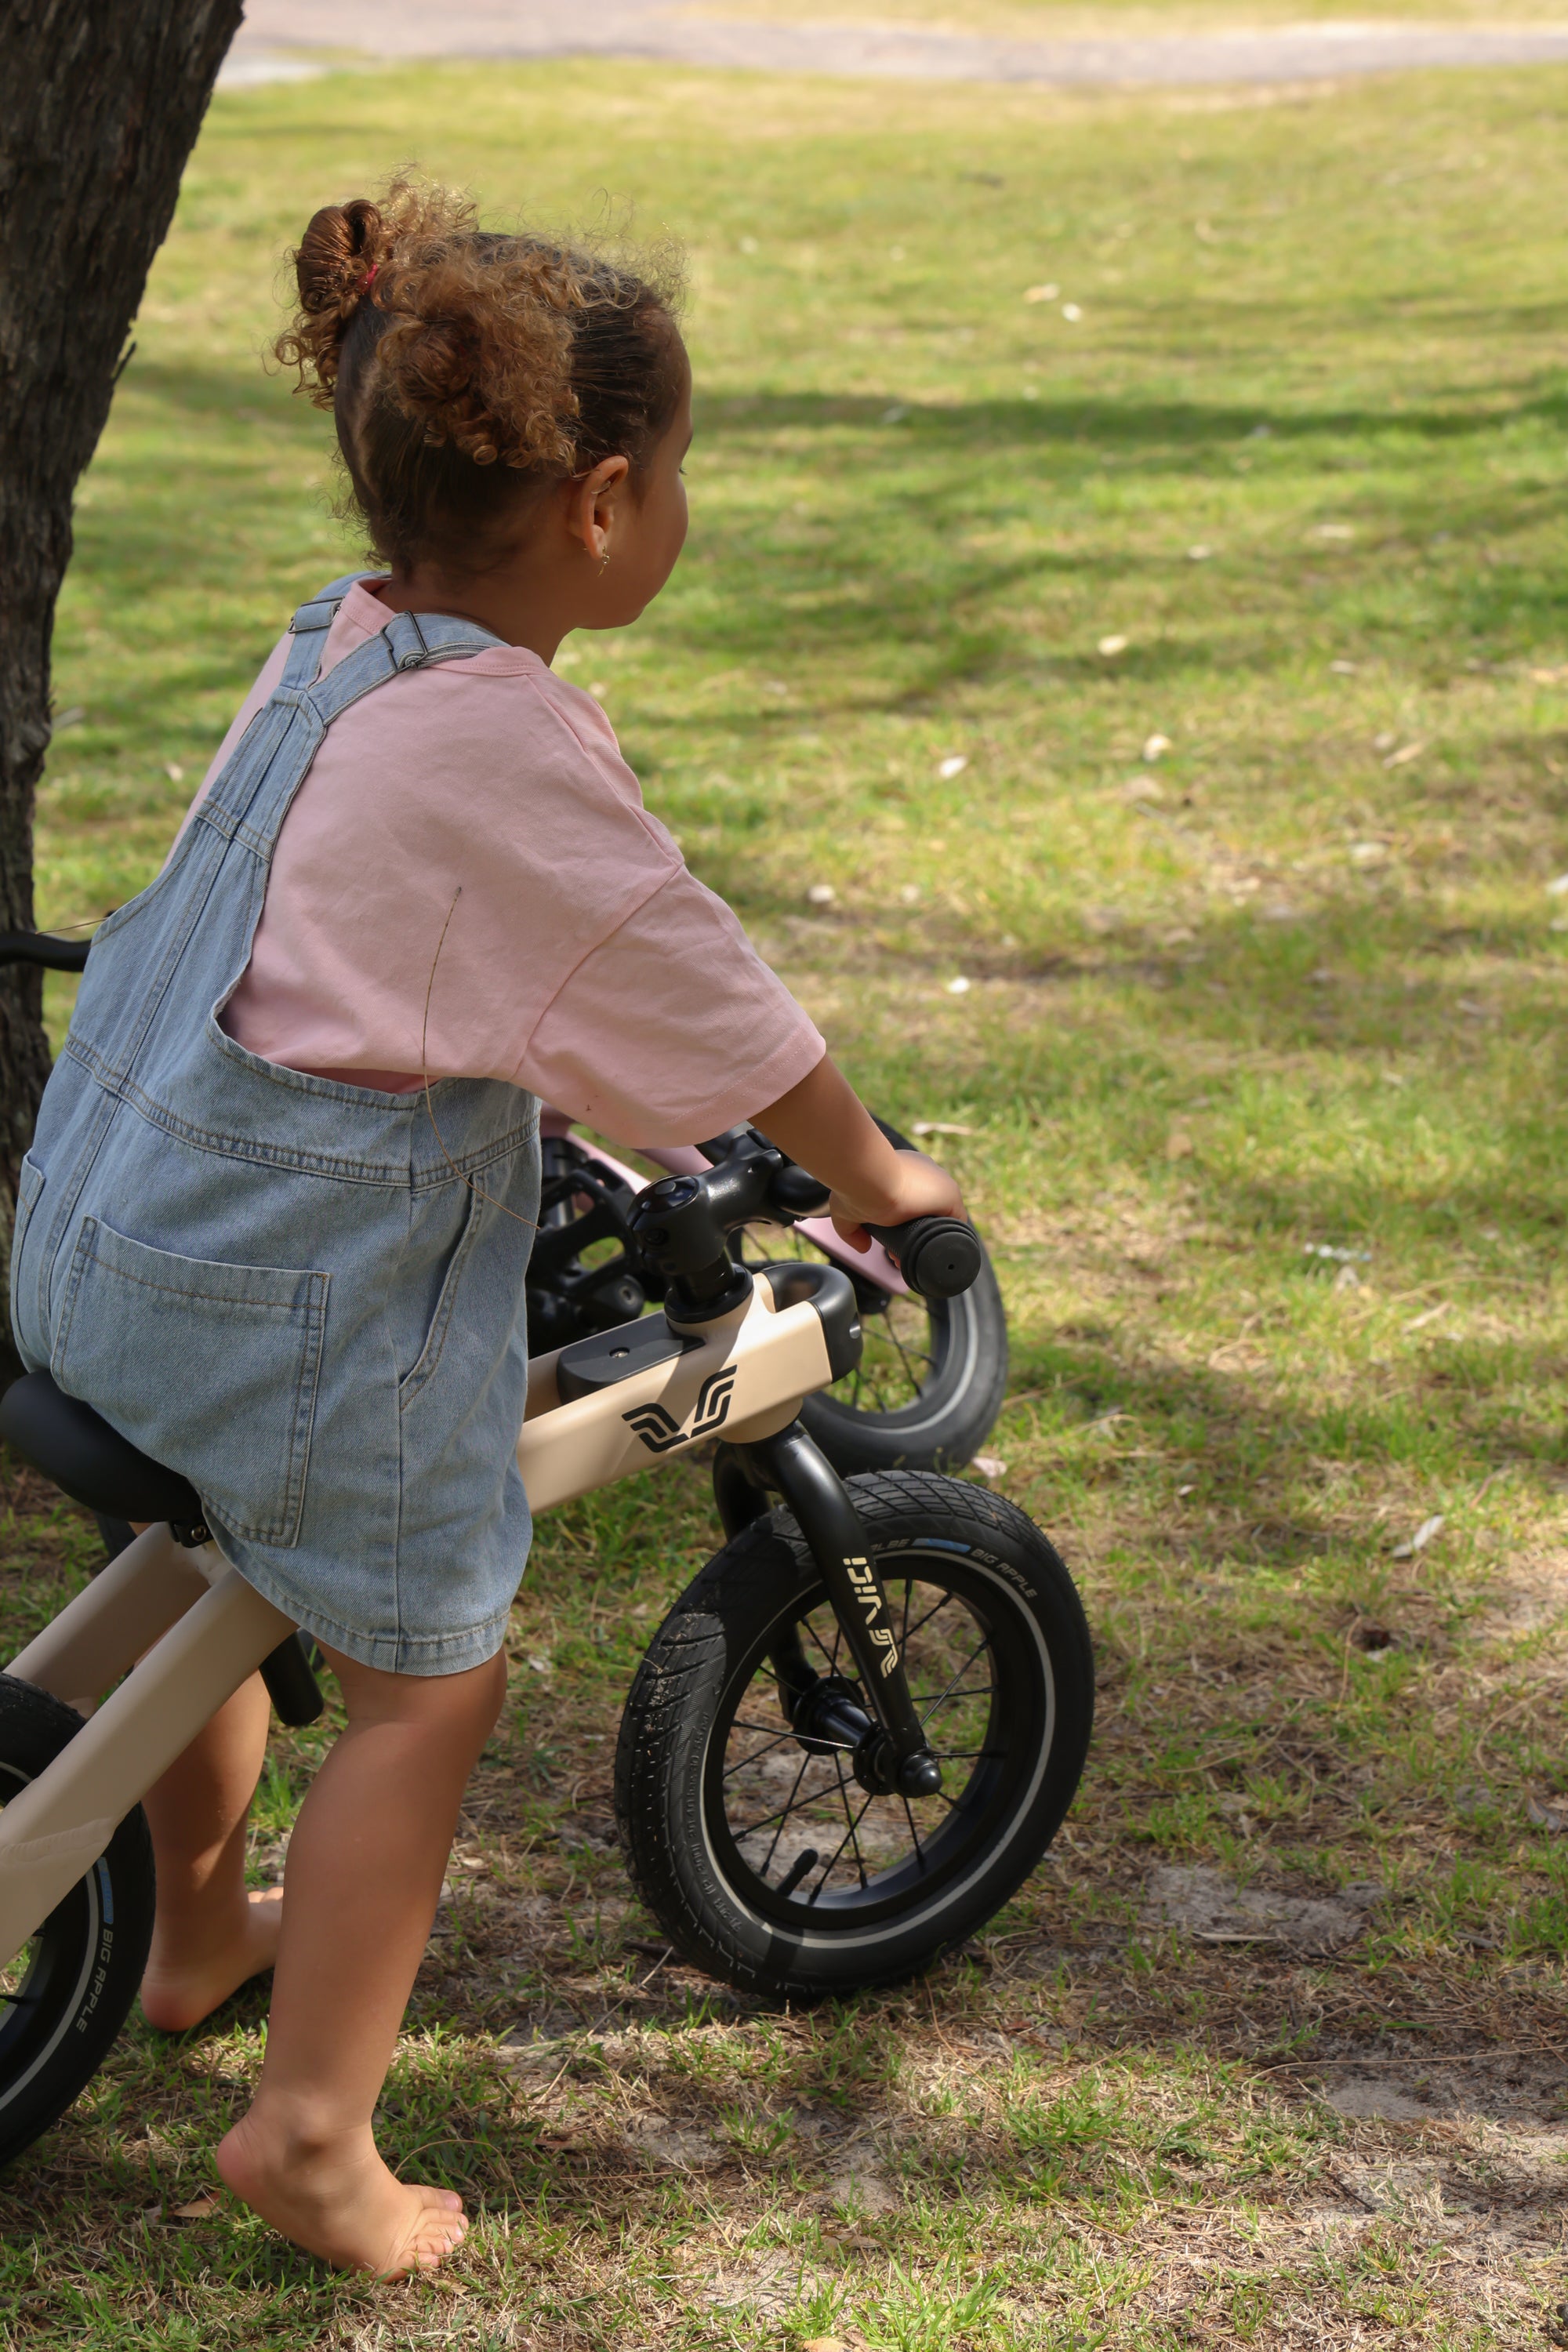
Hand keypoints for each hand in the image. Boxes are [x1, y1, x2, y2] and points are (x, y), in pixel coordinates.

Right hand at [830, 1149, 965, 1253]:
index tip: (889, 1239)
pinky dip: (947, 1239)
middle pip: (925, 1211)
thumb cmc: (853, 1186)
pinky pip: (956, 1222)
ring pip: (939, 1218)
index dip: (901, 1224)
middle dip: (913, 1235)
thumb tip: (863, 1248)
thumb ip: (850, 1230)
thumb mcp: (844, 1211)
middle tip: (896, 1254)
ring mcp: (938, 1182)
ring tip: (907, 1257)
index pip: (910, 1200)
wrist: (868, 1176)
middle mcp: (922, 1172)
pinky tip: (931, 1255)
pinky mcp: (950, 1194)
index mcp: (902, 1170)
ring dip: (927, 1240)